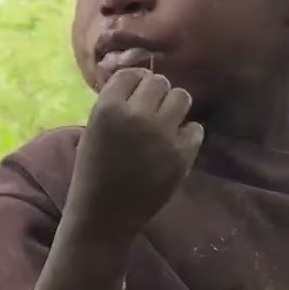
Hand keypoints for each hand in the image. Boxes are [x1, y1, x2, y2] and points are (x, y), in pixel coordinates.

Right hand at [67, 68, 203, 239]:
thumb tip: (140, 80)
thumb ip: (115, 105)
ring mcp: (162, 135)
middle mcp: (136, 115)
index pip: (131, 74)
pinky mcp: (182, 155)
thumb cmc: (93, 172)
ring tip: (163, 125)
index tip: (133, 97)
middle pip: (159, 82)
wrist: (104, 215)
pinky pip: (195, 128)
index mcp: (107, 108)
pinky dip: (186, 134)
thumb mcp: (93, 130)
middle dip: (154, 94)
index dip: (133, 84)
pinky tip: (172, 146)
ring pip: (181, 97)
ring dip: (173, 108)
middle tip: (149, 112)